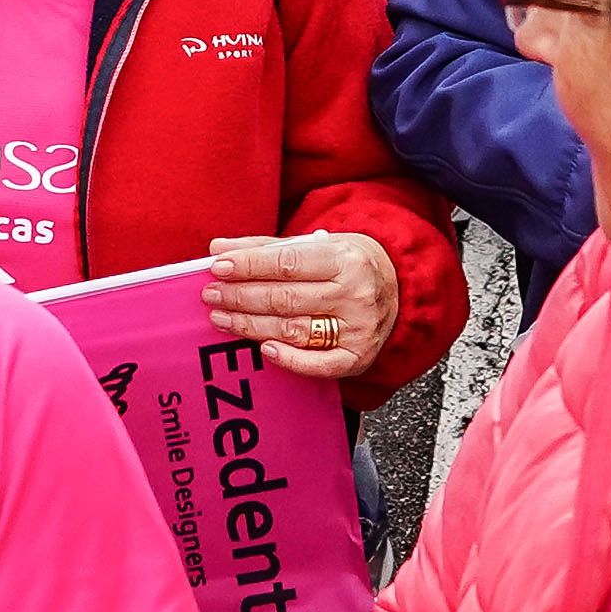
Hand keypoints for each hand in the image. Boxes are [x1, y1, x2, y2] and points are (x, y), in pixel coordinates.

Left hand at [205, 229, 402, 381]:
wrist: (399, 287)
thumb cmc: (347, 264)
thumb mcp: (315, 245)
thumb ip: (266, 248)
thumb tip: (218, 249)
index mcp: (345, 259)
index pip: (287, 263)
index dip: (249, 266)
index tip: (218, 267)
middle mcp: (354, 293)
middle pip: (286, 299)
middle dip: (242, 297)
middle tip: (212, 295)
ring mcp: (358, 328)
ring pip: (293, 330)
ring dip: (251, 325)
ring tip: (222, 317)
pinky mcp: (357, 357)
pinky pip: (318, 365)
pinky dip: (288, 359)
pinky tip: (262, 348)